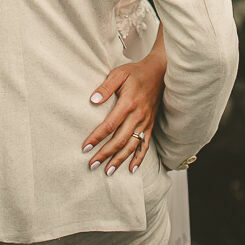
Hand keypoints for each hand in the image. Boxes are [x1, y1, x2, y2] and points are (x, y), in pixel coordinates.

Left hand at [82, 52, 165, 176]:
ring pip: (131, 146)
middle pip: (120, 140)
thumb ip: (106, 87)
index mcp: (128, 103)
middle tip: (92, 164)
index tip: (85, 147)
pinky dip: (139, 158)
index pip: (110, 125)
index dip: (97, 137)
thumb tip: (93, 100)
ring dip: (120, 160)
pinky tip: (132, 169)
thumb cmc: (135, 72)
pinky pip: (145, 145)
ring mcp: (145, 122)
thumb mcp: (119, 73)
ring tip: (108, 171)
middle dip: (105, 154)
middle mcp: (137, 116)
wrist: (159, 72)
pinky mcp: (150, 125)